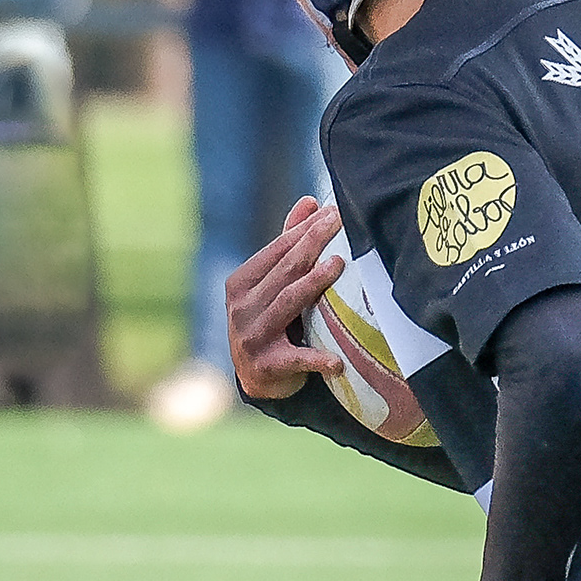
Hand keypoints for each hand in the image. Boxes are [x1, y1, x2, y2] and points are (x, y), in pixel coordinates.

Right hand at [225, 198, 346, 398]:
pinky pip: (296, 359)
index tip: (332, 211)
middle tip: (339, 224)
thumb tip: (310, 201)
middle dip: (312, 244)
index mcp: (241, 283)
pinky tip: (338, 361)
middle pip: (284, 270)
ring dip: (314, 284)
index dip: (304, 229)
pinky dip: (317, 359)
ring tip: (338, 266)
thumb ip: (288, 245)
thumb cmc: (271, 322)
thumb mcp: (273, 284)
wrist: (258, 378)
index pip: (276, 250)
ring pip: (288, 302)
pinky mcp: (267, 366)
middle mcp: (242, 307)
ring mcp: (252, 336)